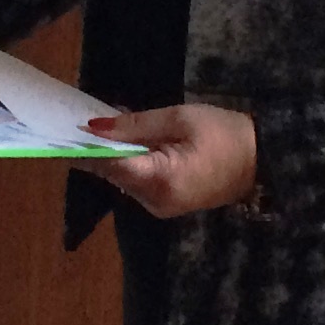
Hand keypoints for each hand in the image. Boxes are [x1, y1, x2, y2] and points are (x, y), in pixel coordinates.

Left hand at [84, 103, 258, 218]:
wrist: (264, 160)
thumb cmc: (225, 134)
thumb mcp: (179, 119)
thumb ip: (134, 125)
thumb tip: (93, 127)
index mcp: (159, 180)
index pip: (108, 165)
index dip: (83, 147)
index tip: (60, 129)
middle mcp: (154, 201)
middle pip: (112, 172)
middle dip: (97, 146)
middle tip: (79, 117)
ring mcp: (160, 207)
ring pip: (123, 177)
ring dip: (113, 153)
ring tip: (104, 122)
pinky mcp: (165, 204)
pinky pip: (138, 181)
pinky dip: (130, 161)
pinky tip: (127, 140)